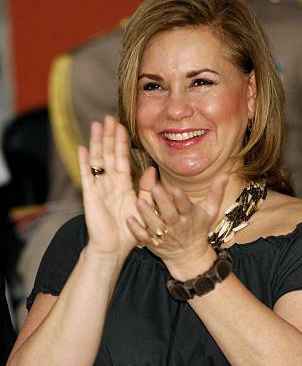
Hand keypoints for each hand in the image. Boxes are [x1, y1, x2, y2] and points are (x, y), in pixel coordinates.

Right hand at [78, 115, 140, 259]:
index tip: (122, 125)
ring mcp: (99, 188)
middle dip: (109, 136)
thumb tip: (153, 169)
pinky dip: (85, 162)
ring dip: (97, 142)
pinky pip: (87, 176)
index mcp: (122, 185)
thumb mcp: (143, 206)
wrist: (113, 248)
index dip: (122, 142)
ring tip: (96, 125)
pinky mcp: (90, 195)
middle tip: (108, 117)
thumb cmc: (128, 230)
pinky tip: (83, 148)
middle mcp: (109, 183)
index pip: (122, 158)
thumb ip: (147, 188)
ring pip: (98, 160)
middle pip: (109, 154)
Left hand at [126, 170, 228, 278]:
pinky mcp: (152, 243)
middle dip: (162, 203)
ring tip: (139, 202)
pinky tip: (129, 219)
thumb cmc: (198, 228)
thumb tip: (226, 174)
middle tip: (154, 189)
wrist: (189, 255)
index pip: (186, 207)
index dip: (181, 199)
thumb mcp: (210, 211)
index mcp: (190, 216)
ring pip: (154, 225)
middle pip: (169, 215)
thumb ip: (216, 192)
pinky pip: (143, 237)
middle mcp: (177, 226)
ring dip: (147, 214)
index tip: (175, 189)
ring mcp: (164, 235)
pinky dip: (136, 230)